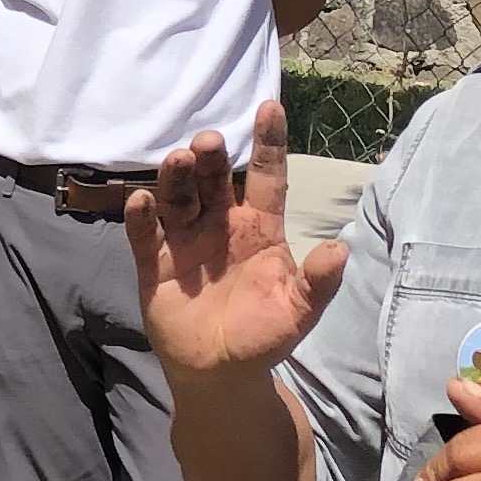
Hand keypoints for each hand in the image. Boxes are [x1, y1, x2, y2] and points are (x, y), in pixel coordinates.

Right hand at [127, 102, 347, 379]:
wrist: (221, 373)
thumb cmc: (264, 335)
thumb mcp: (299, 311)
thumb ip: (318, 281)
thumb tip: (340, 249)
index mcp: (259, 227)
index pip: (266, 176)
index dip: (268, 143)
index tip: (270, 107)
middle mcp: (220, 224)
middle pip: (214, 179)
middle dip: (210, 157)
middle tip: (208, 140)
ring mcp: (184, 241)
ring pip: (178, 197)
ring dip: (176, 177)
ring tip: (177, 160)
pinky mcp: (153, 263)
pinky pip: (144, 234)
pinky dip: (140, 217)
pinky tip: (141, 200)